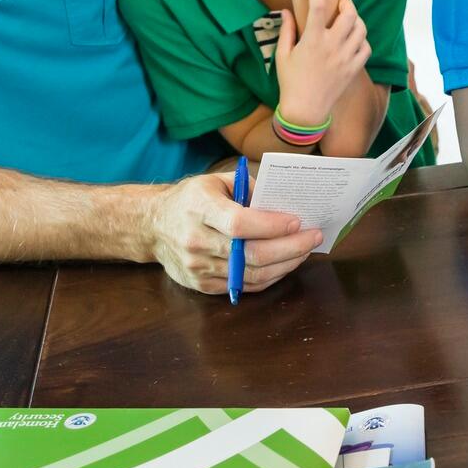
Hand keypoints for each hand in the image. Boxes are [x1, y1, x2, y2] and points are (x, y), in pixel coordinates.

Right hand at [147, 173, 321, 294]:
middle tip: (314, 237)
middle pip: (251, 254)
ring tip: (305, 250)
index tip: (297, 221)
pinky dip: (270, 276)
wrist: (153, 226)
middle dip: (291, 247)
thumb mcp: (215, 181)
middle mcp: (196, 241)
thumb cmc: (190, 199)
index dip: (272, 225)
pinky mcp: (203, 285)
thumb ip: (249, 189)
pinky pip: (245, 286)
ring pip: (252, 274)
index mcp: (199, 209)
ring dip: (286, 264)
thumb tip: (284, 203)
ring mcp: (199, 267)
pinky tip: (285, 263)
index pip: (239, 223)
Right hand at [273, 0, 369, 127]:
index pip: (318, 6)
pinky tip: (355, 38)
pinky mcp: (353, 69)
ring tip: (349, 16)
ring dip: (356, 19)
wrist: (305, 111)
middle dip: (347, 0)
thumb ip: (287, 30)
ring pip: (361, 29)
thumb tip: (286, 10)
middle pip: (349, 14)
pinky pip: (366, 48)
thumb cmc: (290, 82)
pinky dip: (362, 40)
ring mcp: (345, 58)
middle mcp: (332, 46)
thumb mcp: (282, 55)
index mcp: (312, 40)